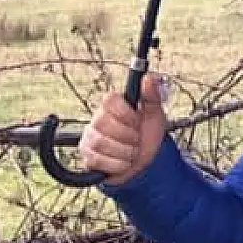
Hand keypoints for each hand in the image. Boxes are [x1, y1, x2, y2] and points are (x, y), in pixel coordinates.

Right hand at [77, 71, 169, 186]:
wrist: (145, 164)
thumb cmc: (147, 136)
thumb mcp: (154, 115)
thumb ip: (152, 96)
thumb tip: (149, 77)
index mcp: (112, 106)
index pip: (109, 100)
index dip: (126, 114)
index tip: (137, 122)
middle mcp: (97, 120)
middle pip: (104, 123)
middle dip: (128, 136)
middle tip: (136, 140)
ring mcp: (90, 139)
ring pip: (101, 143)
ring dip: (124, 152)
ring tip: (131, 153)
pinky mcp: (88, 158)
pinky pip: (97, 160)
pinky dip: (117, 164)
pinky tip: (123, 162)